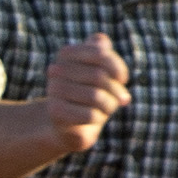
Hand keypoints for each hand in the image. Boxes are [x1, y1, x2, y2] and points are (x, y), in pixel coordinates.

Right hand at [37, 36, 131, 151]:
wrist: (67, 125)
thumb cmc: (89, 93)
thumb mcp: (102, 73)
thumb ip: (106, 57)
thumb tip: (112, 61)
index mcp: (68, 53)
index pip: (99, 53)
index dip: (117, 67)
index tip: (123, 79)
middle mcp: (57, 68)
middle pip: (98, 76)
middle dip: (116, 89)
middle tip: (122, 99)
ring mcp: (54, 89)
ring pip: (95, 96)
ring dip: (110, 105)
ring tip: (109, 109)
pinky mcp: (55, 110)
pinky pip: (89, 114)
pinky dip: (99, 117)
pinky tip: (97, 118)